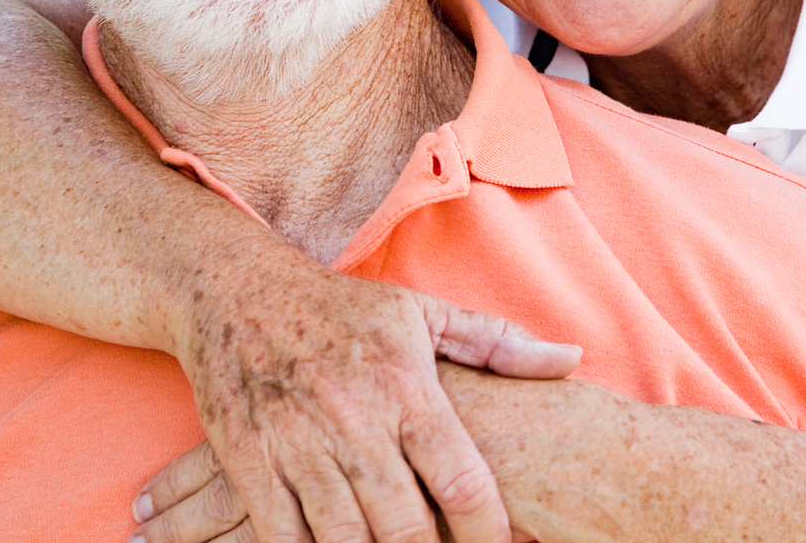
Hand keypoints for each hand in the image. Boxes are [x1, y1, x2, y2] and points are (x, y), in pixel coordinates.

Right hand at [164, 244, 579, 542]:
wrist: (235, 288)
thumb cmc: (341, 308)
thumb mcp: (422, 313)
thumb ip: (496, 344)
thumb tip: (570, 359)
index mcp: (405, 384)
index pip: (461, 478)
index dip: (487, 532)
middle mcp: (354, 417)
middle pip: (405, 528)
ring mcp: (296, 443)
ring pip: (344, 542)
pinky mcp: (247, 461)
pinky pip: (281, 537)